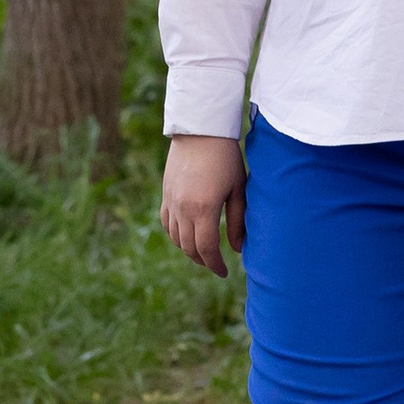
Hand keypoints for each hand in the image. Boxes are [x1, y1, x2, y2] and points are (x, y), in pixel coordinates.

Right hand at [162, 134, 245, 275]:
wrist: (200, 131)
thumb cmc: (225, 158)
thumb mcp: (237, 189)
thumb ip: (237, 221)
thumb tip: (237, 249)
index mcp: (204, 209)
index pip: (207, 249)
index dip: (215, 264)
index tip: (224, 272)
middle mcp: (183, 209)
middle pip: (190, 248)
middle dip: (203, 261)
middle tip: (215, 265)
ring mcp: (172, 202)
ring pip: (176, 238)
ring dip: (188, 250)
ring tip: (203, 253)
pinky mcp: (166, 194)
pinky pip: (166, 223)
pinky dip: (176, 235)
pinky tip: (186, 236)